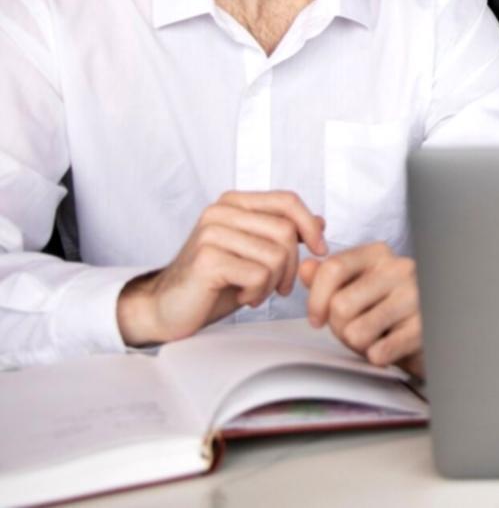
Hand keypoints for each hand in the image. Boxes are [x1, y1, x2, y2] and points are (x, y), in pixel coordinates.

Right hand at [117, 191, 327, 346]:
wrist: (167, 309)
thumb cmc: (213, 282)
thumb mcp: (253, 253)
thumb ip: (282, 235)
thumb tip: (321, 221)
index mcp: (234, 203)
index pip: (287, 201)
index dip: (310, 225)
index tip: (320, 250)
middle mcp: (220, 211)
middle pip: (286, 231)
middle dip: (292, 265)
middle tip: (279, 286)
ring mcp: (211, 233)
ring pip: (276, 254)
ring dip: (274, 282)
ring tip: (255, 291)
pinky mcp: (207, 259)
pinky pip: (259, 274)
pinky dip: (258, 292)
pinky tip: (242, 297)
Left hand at [299, 242, 423, 377]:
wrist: (427, 330)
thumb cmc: (385, 306)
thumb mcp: (355, 286)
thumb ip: (327, 277)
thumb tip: (306, 268)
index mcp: (378, 254)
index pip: (333, 268)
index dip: (315, 299)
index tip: (317, 318)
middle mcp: (400, 269)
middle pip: (340, 305)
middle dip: (338, 328)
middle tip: (352, 330)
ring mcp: (415, 297)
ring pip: (356, 332)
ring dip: (357, 344)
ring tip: (372, 337)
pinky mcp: (423, 328)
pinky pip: (379, 352)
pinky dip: (376, 356)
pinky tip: (386, 348)